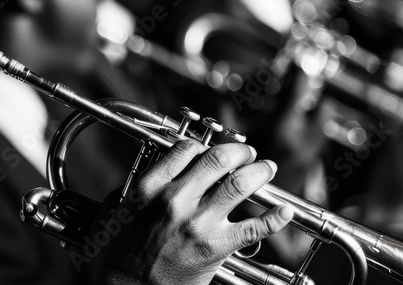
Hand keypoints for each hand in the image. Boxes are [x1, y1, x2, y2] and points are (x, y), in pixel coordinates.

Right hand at [101, 139, 293, 284]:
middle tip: (248, 153)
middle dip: (239, 152)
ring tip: (266, 169)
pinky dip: (275, 218)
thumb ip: (136, 187)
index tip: (211, 150)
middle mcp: (175, 199)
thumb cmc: (117, 255)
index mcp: (150, 187)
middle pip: (218, 159)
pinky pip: (255, 228)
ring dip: (259, 172)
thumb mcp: (117, 210)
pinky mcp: (216, 247)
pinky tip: (285, 211)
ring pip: (240, 184)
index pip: (186, 149)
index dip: (205, 146)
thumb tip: (155, 170)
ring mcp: (198, 223)